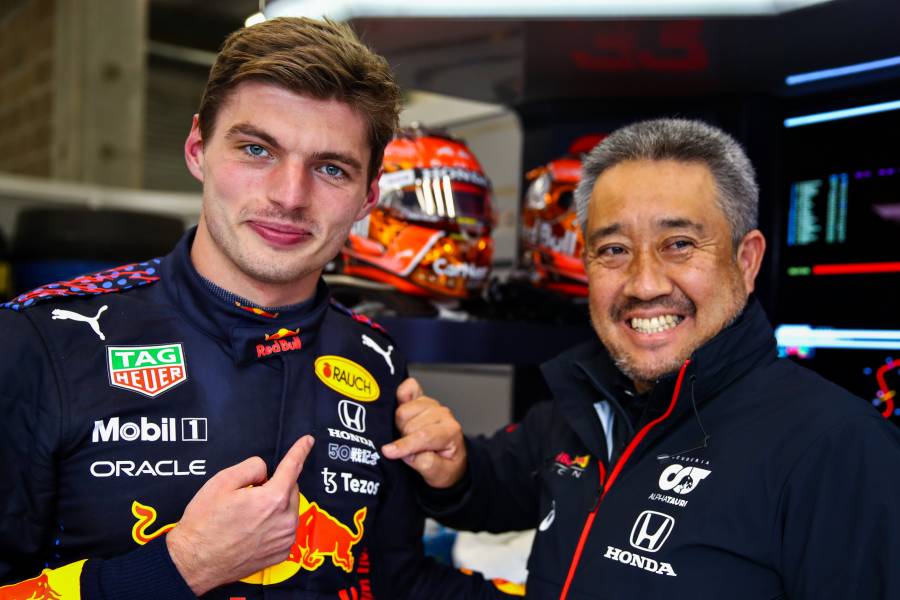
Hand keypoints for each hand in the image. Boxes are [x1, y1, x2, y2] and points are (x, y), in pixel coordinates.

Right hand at [166, 435, 313, 594]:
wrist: (194, 562)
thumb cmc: (205, 523)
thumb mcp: (222, 482)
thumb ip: (252, 467)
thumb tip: (265, 472)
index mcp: (273, 499)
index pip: (293, 467)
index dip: (300, 450)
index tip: (308, 440)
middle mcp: (285, 520)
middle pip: (291, 489)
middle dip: (276, 485)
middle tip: (249, 495)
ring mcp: (284, 539)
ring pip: (289, 509)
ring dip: (276, 505)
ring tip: (247, 516)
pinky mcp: (281, 554)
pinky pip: (285, 529)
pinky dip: (274, 524)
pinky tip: (252, 530)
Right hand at [382, 378, 466, 488]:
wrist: (450, 459)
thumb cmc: (445, 466)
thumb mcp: (440, 475)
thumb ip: (427, 465)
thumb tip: (410, 454)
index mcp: (450, 432)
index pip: (424, 436)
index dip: (404, 444)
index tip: (389, 452)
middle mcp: (442, 414)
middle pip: (409, 422)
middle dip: (403, 438)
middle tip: (408, 449)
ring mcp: (431, 405)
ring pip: (403, 410)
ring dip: (400, 426)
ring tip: (406, 436)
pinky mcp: (421, 399)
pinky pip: (408, 388)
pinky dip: (401, 396)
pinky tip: (400, 408)